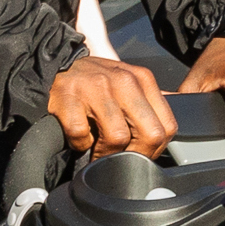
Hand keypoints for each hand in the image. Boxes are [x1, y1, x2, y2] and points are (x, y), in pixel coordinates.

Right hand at [47, 53, 176, 156]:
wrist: (56, 64)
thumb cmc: (95, 83)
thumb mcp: (129, 86)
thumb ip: (149, 106)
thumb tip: (167, 135)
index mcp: (143, 80)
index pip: (167, 126)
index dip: (155, 150)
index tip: (140, 155)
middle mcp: (124, 80)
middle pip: (150, 134)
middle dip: (135, 156)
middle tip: (120, 161)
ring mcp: (96, 87)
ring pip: (117, 138)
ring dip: (104, 153)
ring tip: (95, 148)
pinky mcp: (69, 96)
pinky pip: (82, 136)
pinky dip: (79, 143)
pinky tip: (78, 136)